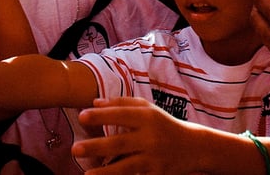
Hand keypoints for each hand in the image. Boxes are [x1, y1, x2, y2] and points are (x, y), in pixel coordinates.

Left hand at [72, 97, 200, 174]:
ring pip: (126, 166)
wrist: (194, 147)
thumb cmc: (164, 124)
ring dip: (105, 172)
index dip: (101, 115)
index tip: (82, 116)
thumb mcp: (147, 109)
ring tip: (86, 174)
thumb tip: (94, 102)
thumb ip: (121, 103)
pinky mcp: (156, 174)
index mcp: (147, 117)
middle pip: (120, 142)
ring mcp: (153, 158)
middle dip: (97, 146)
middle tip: (75, 149)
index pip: (121, 114)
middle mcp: (150, 137)